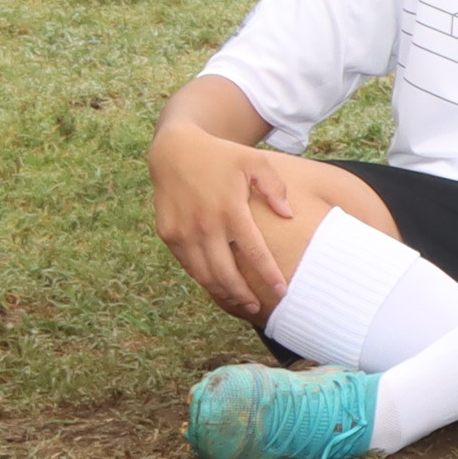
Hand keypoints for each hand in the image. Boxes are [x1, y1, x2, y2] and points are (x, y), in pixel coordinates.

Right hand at [150, 127, 304, 319]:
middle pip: (226, 273)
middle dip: (243, 295)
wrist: (175, 151)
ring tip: (240, 302)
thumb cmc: (222, 156)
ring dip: (222, 292)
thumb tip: (288, 215)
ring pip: (204, 274)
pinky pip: (188, 264)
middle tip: (258, 308)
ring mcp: (183, 231)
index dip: (268, 275)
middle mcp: (205, 225)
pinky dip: (202, 278)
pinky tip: (216, 284)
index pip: (253, 252)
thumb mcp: (255, 162)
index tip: (282, 291)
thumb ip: (275, 188)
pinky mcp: (168, 234)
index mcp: (230, 209)